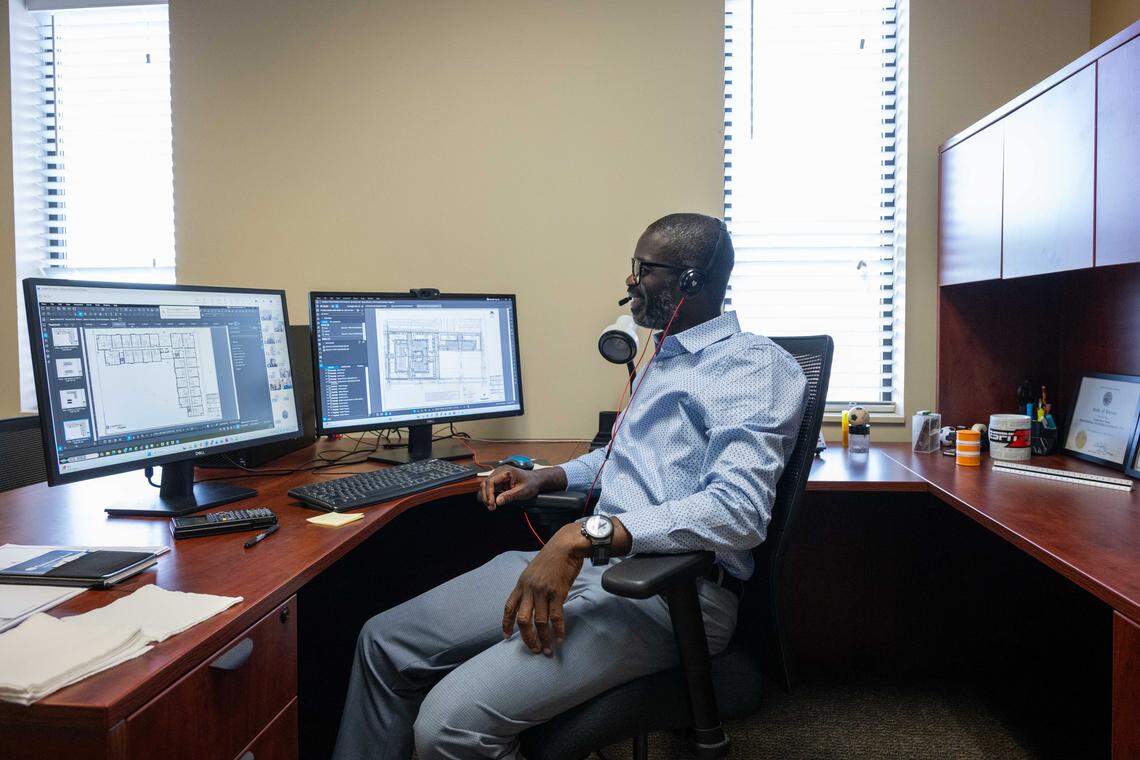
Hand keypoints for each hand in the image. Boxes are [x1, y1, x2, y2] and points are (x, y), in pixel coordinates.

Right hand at [478, 466, 542, 509]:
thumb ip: (509, 496)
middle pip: (486, 483)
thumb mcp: (522, 491)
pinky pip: (490, 488)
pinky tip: (493, 503)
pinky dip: (490, 496)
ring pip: (486, 486)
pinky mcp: (499, 481)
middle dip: (486, 496)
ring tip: (491, 506)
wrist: (535, 480)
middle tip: (491, 507)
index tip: (492, 503)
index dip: (489, 493)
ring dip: (487, 497)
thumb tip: (498, 501)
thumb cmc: (531, 483)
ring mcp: (499, 476)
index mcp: (506, 471)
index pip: (491, 481)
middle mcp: (500, 472)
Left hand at [502, 524, 587, 655]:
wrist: (565, 545)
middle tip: (534, 649)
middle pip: (522, 619)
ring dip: (543, 638)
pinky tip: (560, 638)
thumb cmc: (552, 558)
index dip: (507, 623)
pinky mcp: (557, 592)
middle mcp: (529, 589)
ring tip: (548, 649)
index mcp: (521, 584)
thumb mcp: (534, 571)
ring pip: (539, 621)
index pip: (509, 607)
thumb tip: (532, 602)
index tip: (507, 637)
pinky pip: (556, 616)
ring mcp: (543, 591)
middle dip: (527, 638)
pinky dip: (558, 630)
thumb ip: (530, 587)